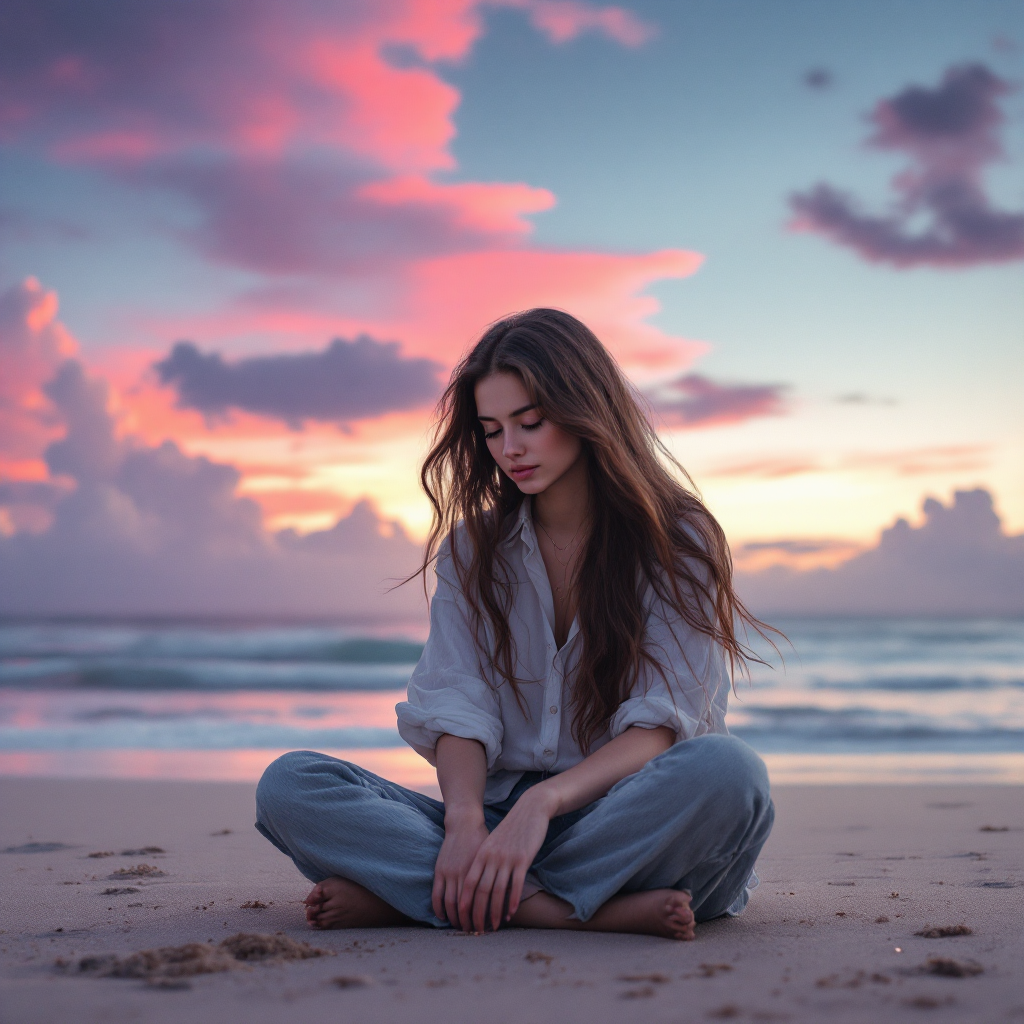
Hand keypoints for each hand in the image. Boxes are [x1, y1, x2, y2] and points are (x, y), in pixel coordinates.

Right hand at [432, 811, 489, 929]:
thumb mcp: (494, 857)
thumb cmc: (484, 840)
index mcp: (480, 871)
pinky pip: (436, 894)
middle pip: (466, 906)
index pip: (481, 902)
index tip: (489, 927)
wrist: (465, 823)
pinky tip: (443, 917)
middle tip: (475, 932)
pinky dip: (439, 908)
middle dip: (471, 922)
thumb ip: (499, 873)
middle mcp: (464, 874)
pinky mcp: (439, 870)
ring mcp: (450, 872)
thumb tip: (510, 893)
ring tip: (461, 928)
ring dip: (456, 919)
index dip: (484, 916)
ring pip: (451, 904)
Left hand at [460, 785, 556, 933]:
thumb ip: (485, 862)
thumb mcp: (493, 844)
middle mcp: (491, 857)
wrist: (530, 809)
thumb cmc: (510, 830)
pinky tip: (512, 914)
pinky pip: (516, 885)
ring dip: (495, 912)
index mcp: (481, 854)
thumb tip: (478, 886)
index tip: (464, 919)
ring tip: (495, 926)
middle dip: (478, 913)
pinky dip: (513, 902)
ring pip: (498, 891)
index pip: (468, 884)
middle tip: (478, 930)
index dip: (465, 904)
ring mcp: (507, 858)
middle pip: (481, 891)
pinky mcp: (523, 859)